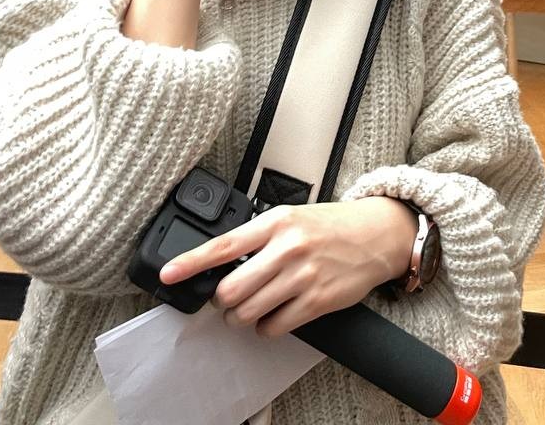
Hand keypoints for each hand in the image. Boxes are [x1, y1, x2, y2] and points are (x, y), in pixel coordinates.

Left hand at [159, 198, 417, 337]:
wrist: (376, 234)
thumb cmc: (330, 226)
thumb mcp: (291, 218)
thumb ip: (258, 237)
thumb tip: (220, 265)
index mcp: (276, 221)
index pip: (224, 245)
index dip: (191, 263)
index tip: (168, 275)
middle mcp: (287, 247)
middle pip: (231, 290)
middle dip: (223, 302)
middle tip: (229, 300)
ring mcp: (302, 276)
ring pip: (248, 313)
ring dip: (242, 318)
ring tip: (252, 308)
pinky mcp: (317, 301)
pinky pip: (273, 327)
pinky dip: (267, 328)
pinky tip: (275, 316)